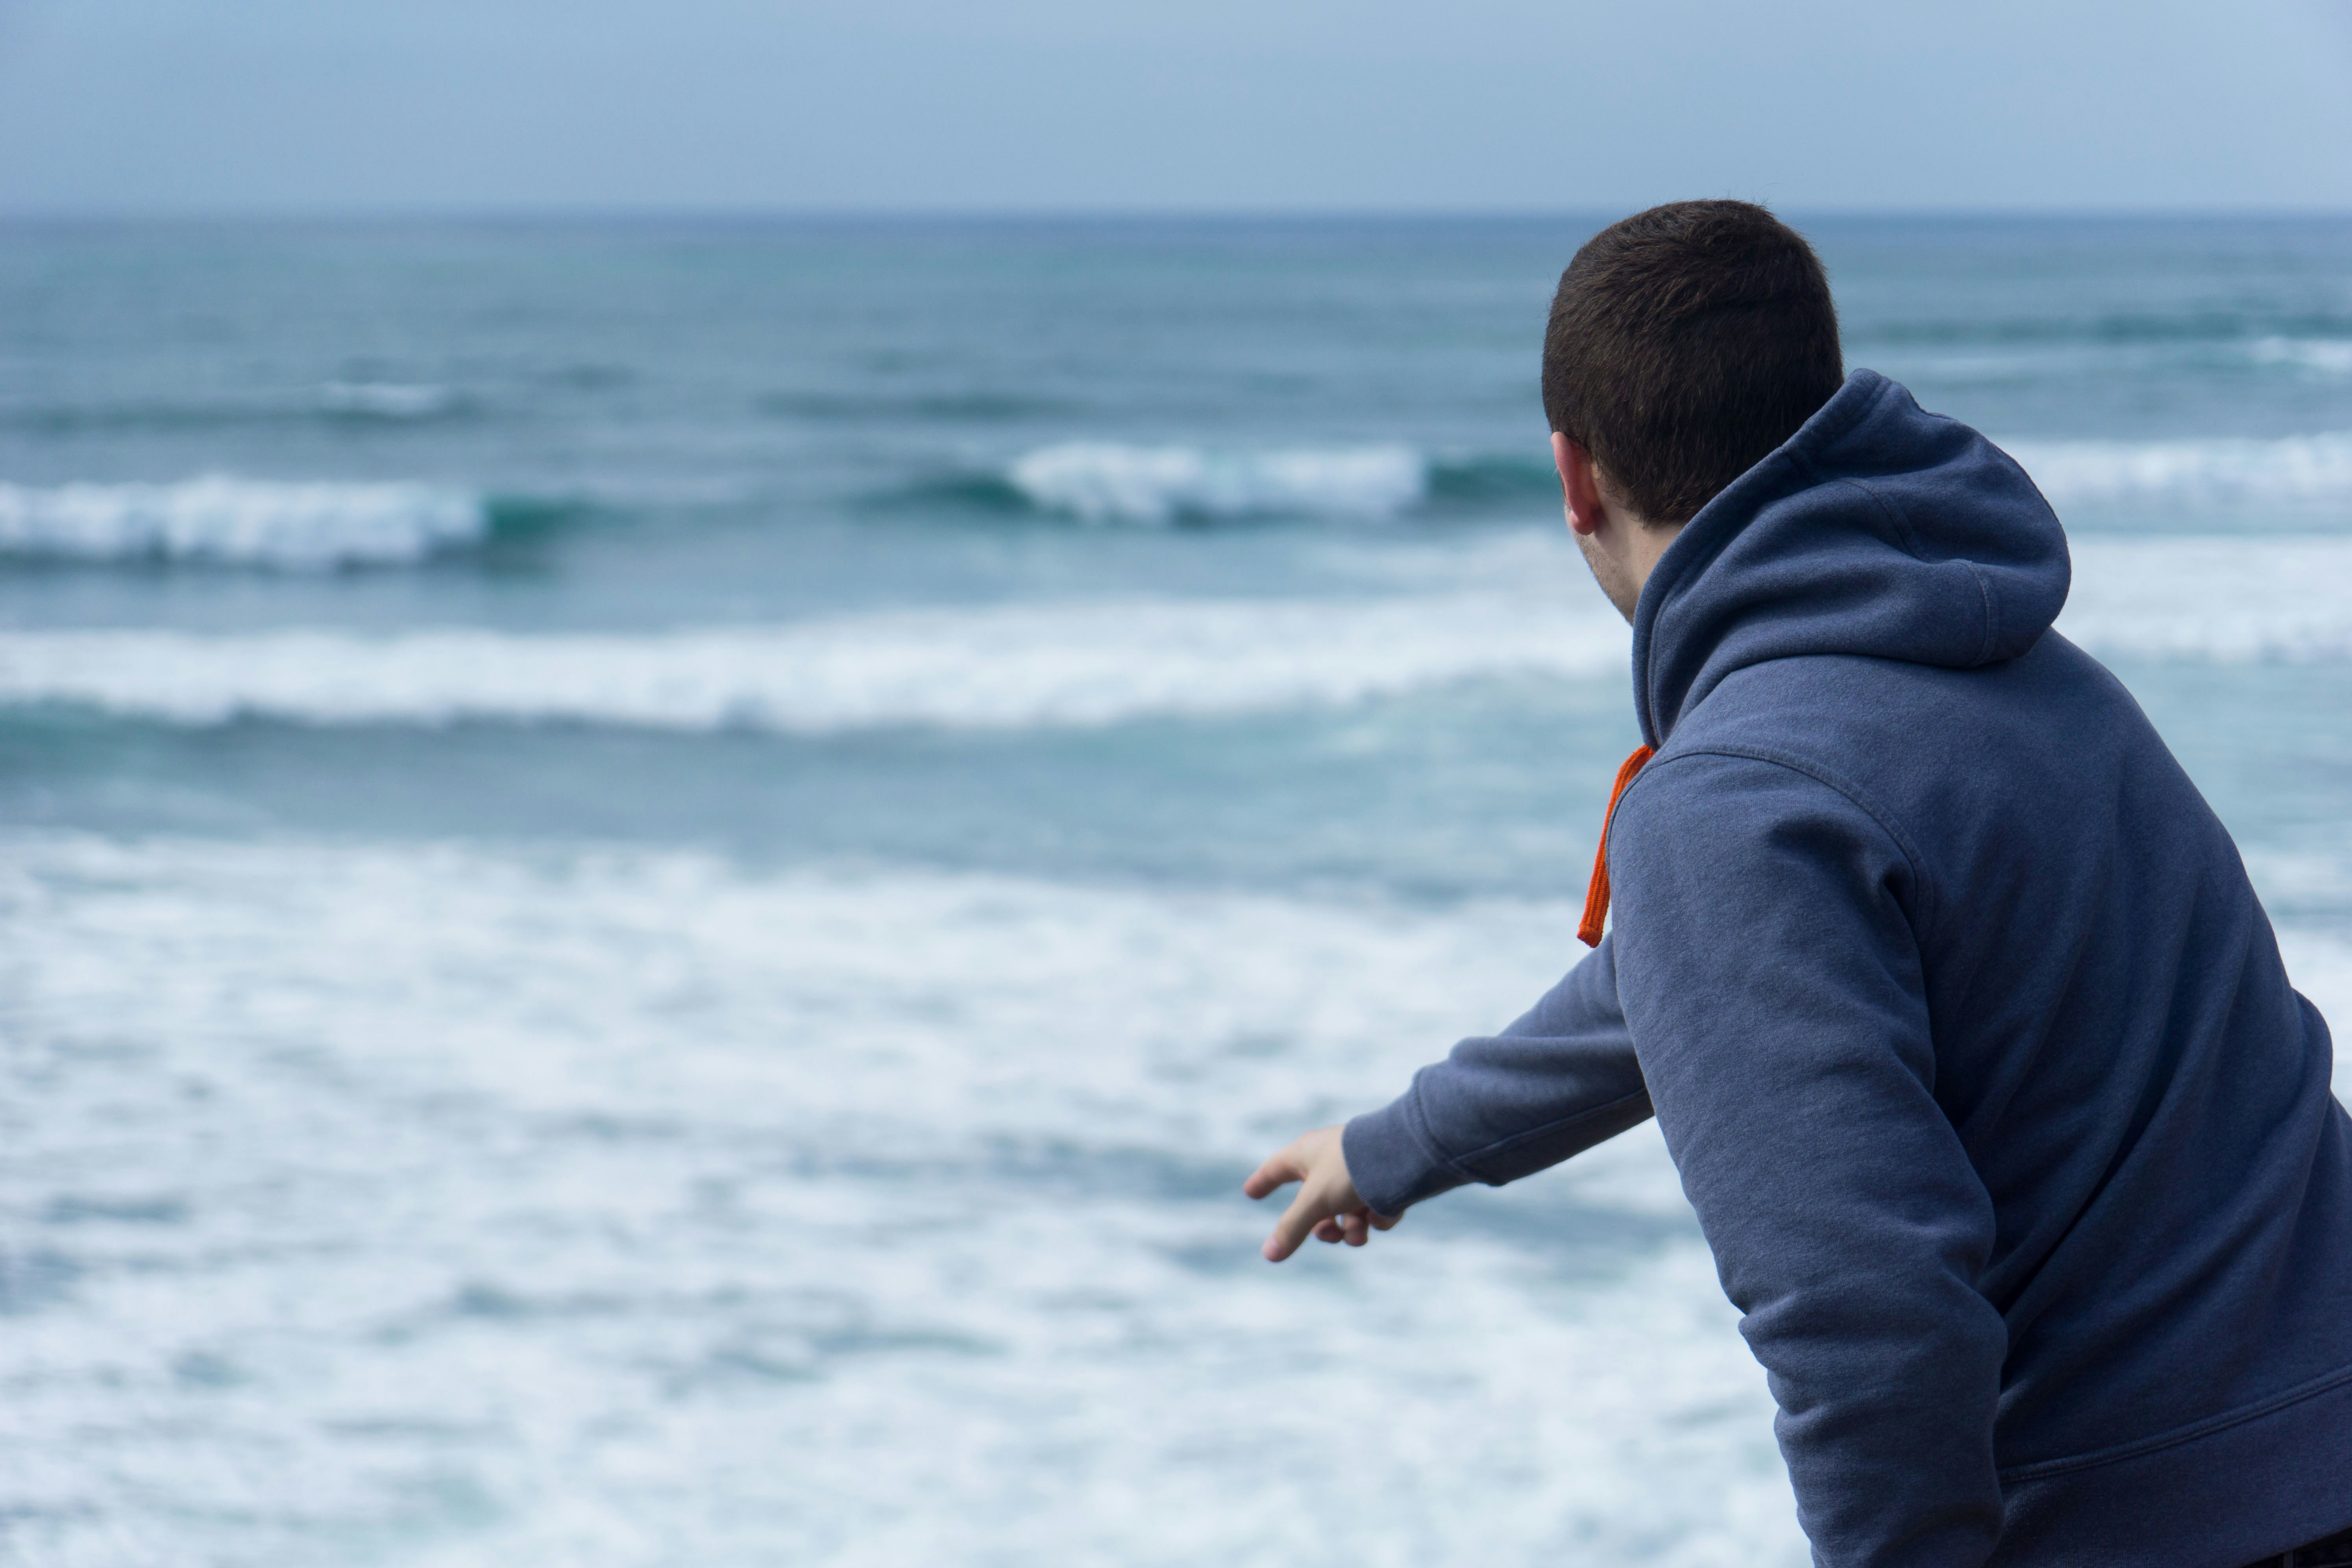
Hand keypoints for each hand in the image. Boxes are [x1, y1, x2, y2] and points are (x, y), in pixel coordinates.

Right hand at [1242, 1125, 1400, 1261]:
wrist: (1406, 1156)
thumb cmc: (1350, 1170)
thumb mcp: (1315, 1202)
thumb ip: (1291, 1229)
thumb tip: (1268, 1254)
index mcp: (1307, 1153)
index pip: (1276, 1169)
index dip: (1263, 1181)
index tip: (1251, 1192)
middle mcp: (1332, 1160)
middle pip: (1316, 1203)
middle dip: (1323, 1226)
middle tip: (1331, 1233)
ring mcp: (1359, 1171)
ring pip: (1348, 1211)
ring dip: (1352, 1228)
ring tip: (1360, 1231)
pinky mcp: (1386, 1181)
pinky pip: (1375, 1209)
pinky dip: (1378, 1217)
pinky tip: (1385, 1212)